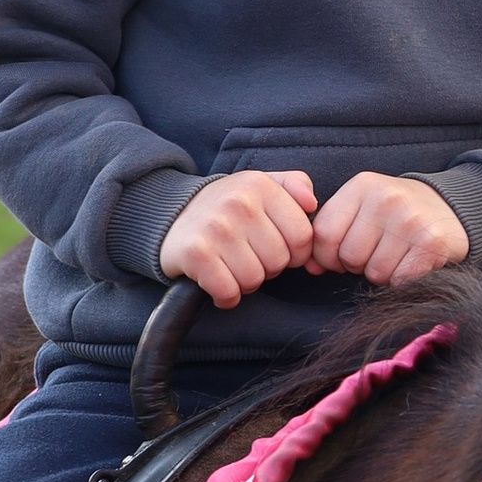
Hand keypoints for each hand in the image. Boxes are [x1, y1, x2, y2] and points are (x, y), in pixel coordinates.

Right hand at [159, 169, 316, 306]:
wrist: (170, 215)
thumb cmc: (226, 207)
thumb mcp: (261, 185)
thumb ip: (294, 185)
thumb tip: (312, 203)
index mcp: (260, 185)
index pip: (303, 236)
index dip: (295, 253)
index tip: (278, 250)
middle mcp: (239, 203)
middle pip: (279, 261)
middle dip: (268, 268)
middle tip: (248, 257)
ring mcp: (216, 228)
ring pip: (254, 279)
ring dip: (245, 283)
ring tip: (232, 267)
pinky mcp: (196, 253)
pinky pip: (228, 291)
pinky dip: (226, 296)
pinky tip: (218, 282)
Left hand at [307, 172, 468, 286]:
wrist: (452, 209)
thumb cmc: (397, 214)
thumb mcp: (362, 209)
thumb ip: (330, 233)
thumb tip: (310, 266)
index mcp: (361, 186)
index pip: (323, 235)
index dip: (328, 255)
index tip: (343, 255)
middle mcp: (385, 198)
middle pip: (348, 257)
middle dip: (359, 265)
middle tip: (378, 252)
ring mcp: (410, 220)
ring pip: (373, 273)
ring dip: (382, 274)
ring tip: (396, 256)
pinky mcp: (431, 243)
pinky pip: (399, 281)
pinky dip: (403, 281)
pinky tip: (411, 264)